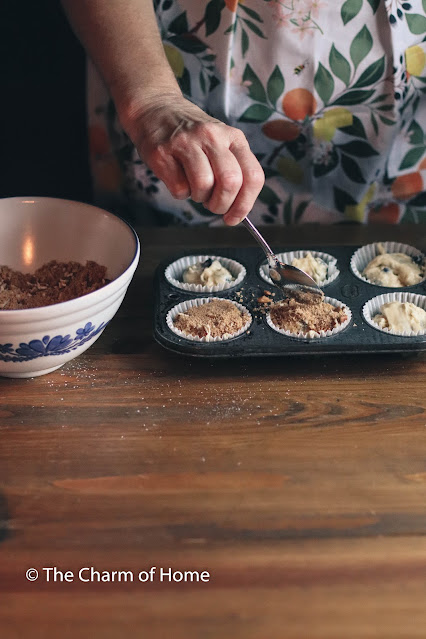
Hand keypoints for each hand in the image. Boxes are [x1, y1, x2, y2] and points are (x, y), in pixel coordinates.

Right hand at [127, 94, 264, 224]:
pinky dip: (180, 193)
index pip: (253, 176)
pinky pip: (179, 188)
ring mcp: (186, 142)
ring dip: (200, 198)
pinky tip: (178, 179)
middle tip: (213, 205)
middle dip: (222, 204)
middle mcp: (212, 136)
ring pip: (204, 185)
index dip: (245, 204)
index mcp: (233, 137)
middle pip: (230, 182)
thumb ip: (234, 171)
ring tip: (195, 189)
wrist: (155, 109)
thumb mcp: (220, 144)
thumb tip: (237, 210)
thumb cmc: (192, 136)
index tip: (234, 217)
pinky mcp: (162, 152)